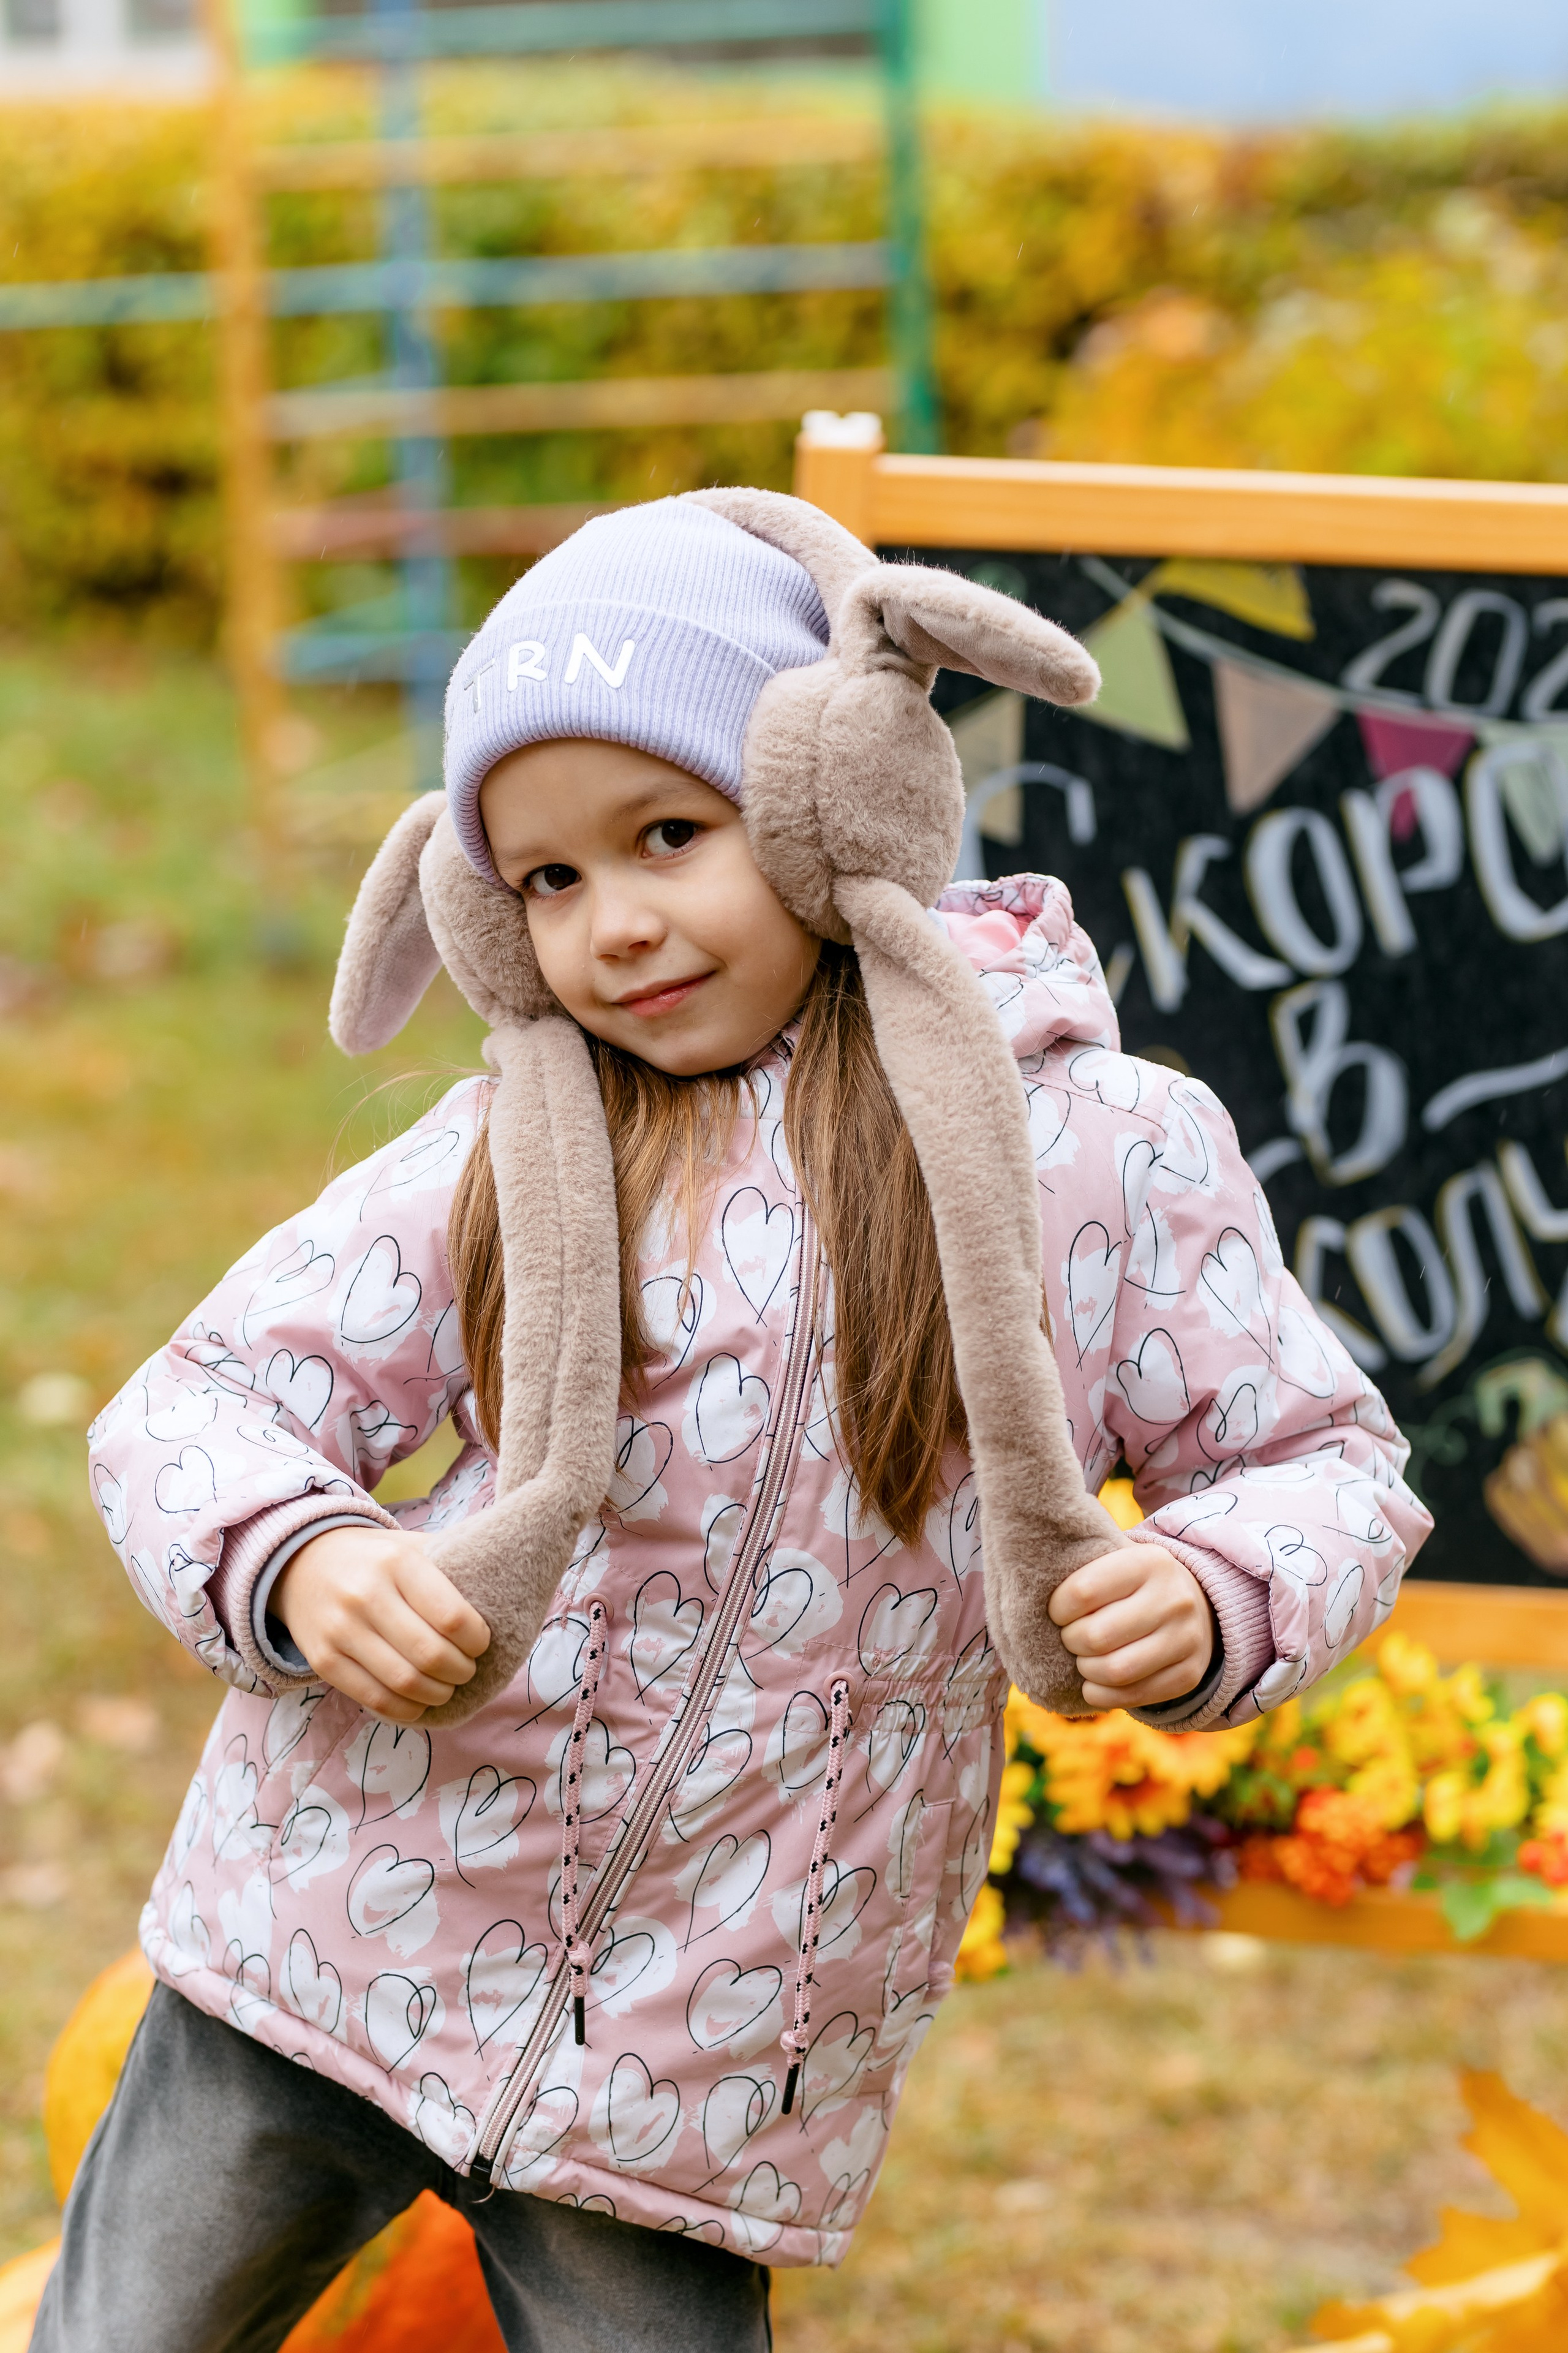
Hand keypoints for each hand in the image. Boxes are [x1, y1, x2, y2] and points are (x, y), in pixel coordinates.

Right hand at [273, 1527, 490, 1722]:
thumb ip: (450, 1567)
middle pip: (431, 1655)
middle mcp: (366, 1595)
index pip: (453, 1617)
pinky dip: (405, 1709)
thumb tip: (505, 1593)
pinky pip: (373, 1698)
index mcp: (398, 1563)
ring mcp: (340, 1630)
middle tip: (466, 1670)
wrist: (300, 1562)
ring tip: (446, 1687)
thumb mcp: (410, 1548)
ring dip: (437, 1694)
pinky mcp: (323, 1659)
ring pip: (404, 1682)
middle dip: (461, 1672)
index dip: (477, 1641)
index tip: (481, 1643)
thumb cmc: (374, 1559)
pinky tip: (418, 1702)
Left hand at [1047, 1544, 1214, 1711]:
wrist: (1196, 1607)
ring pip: (1115, 1670)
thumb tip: (1028, 1585)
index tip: (1058, 1612)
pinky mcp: (1189, 1674)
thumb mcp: (1116, 1563)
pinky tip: (1094, 1684)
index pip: (1083, 1591)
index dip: (1058, 1609)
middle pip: (1095, 1636)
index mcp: (1149, 1562)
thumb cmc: (1133, 1586)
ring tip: (1083, 1660)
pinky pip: (1133, 1696)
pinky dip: (1102, 1694)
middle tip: (1069, 1637)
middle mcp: (1173, 1599)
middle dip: (1071, 1642)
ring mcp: (1186, 1639)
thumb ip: (1083, 1571)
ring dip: (1086, 1670)